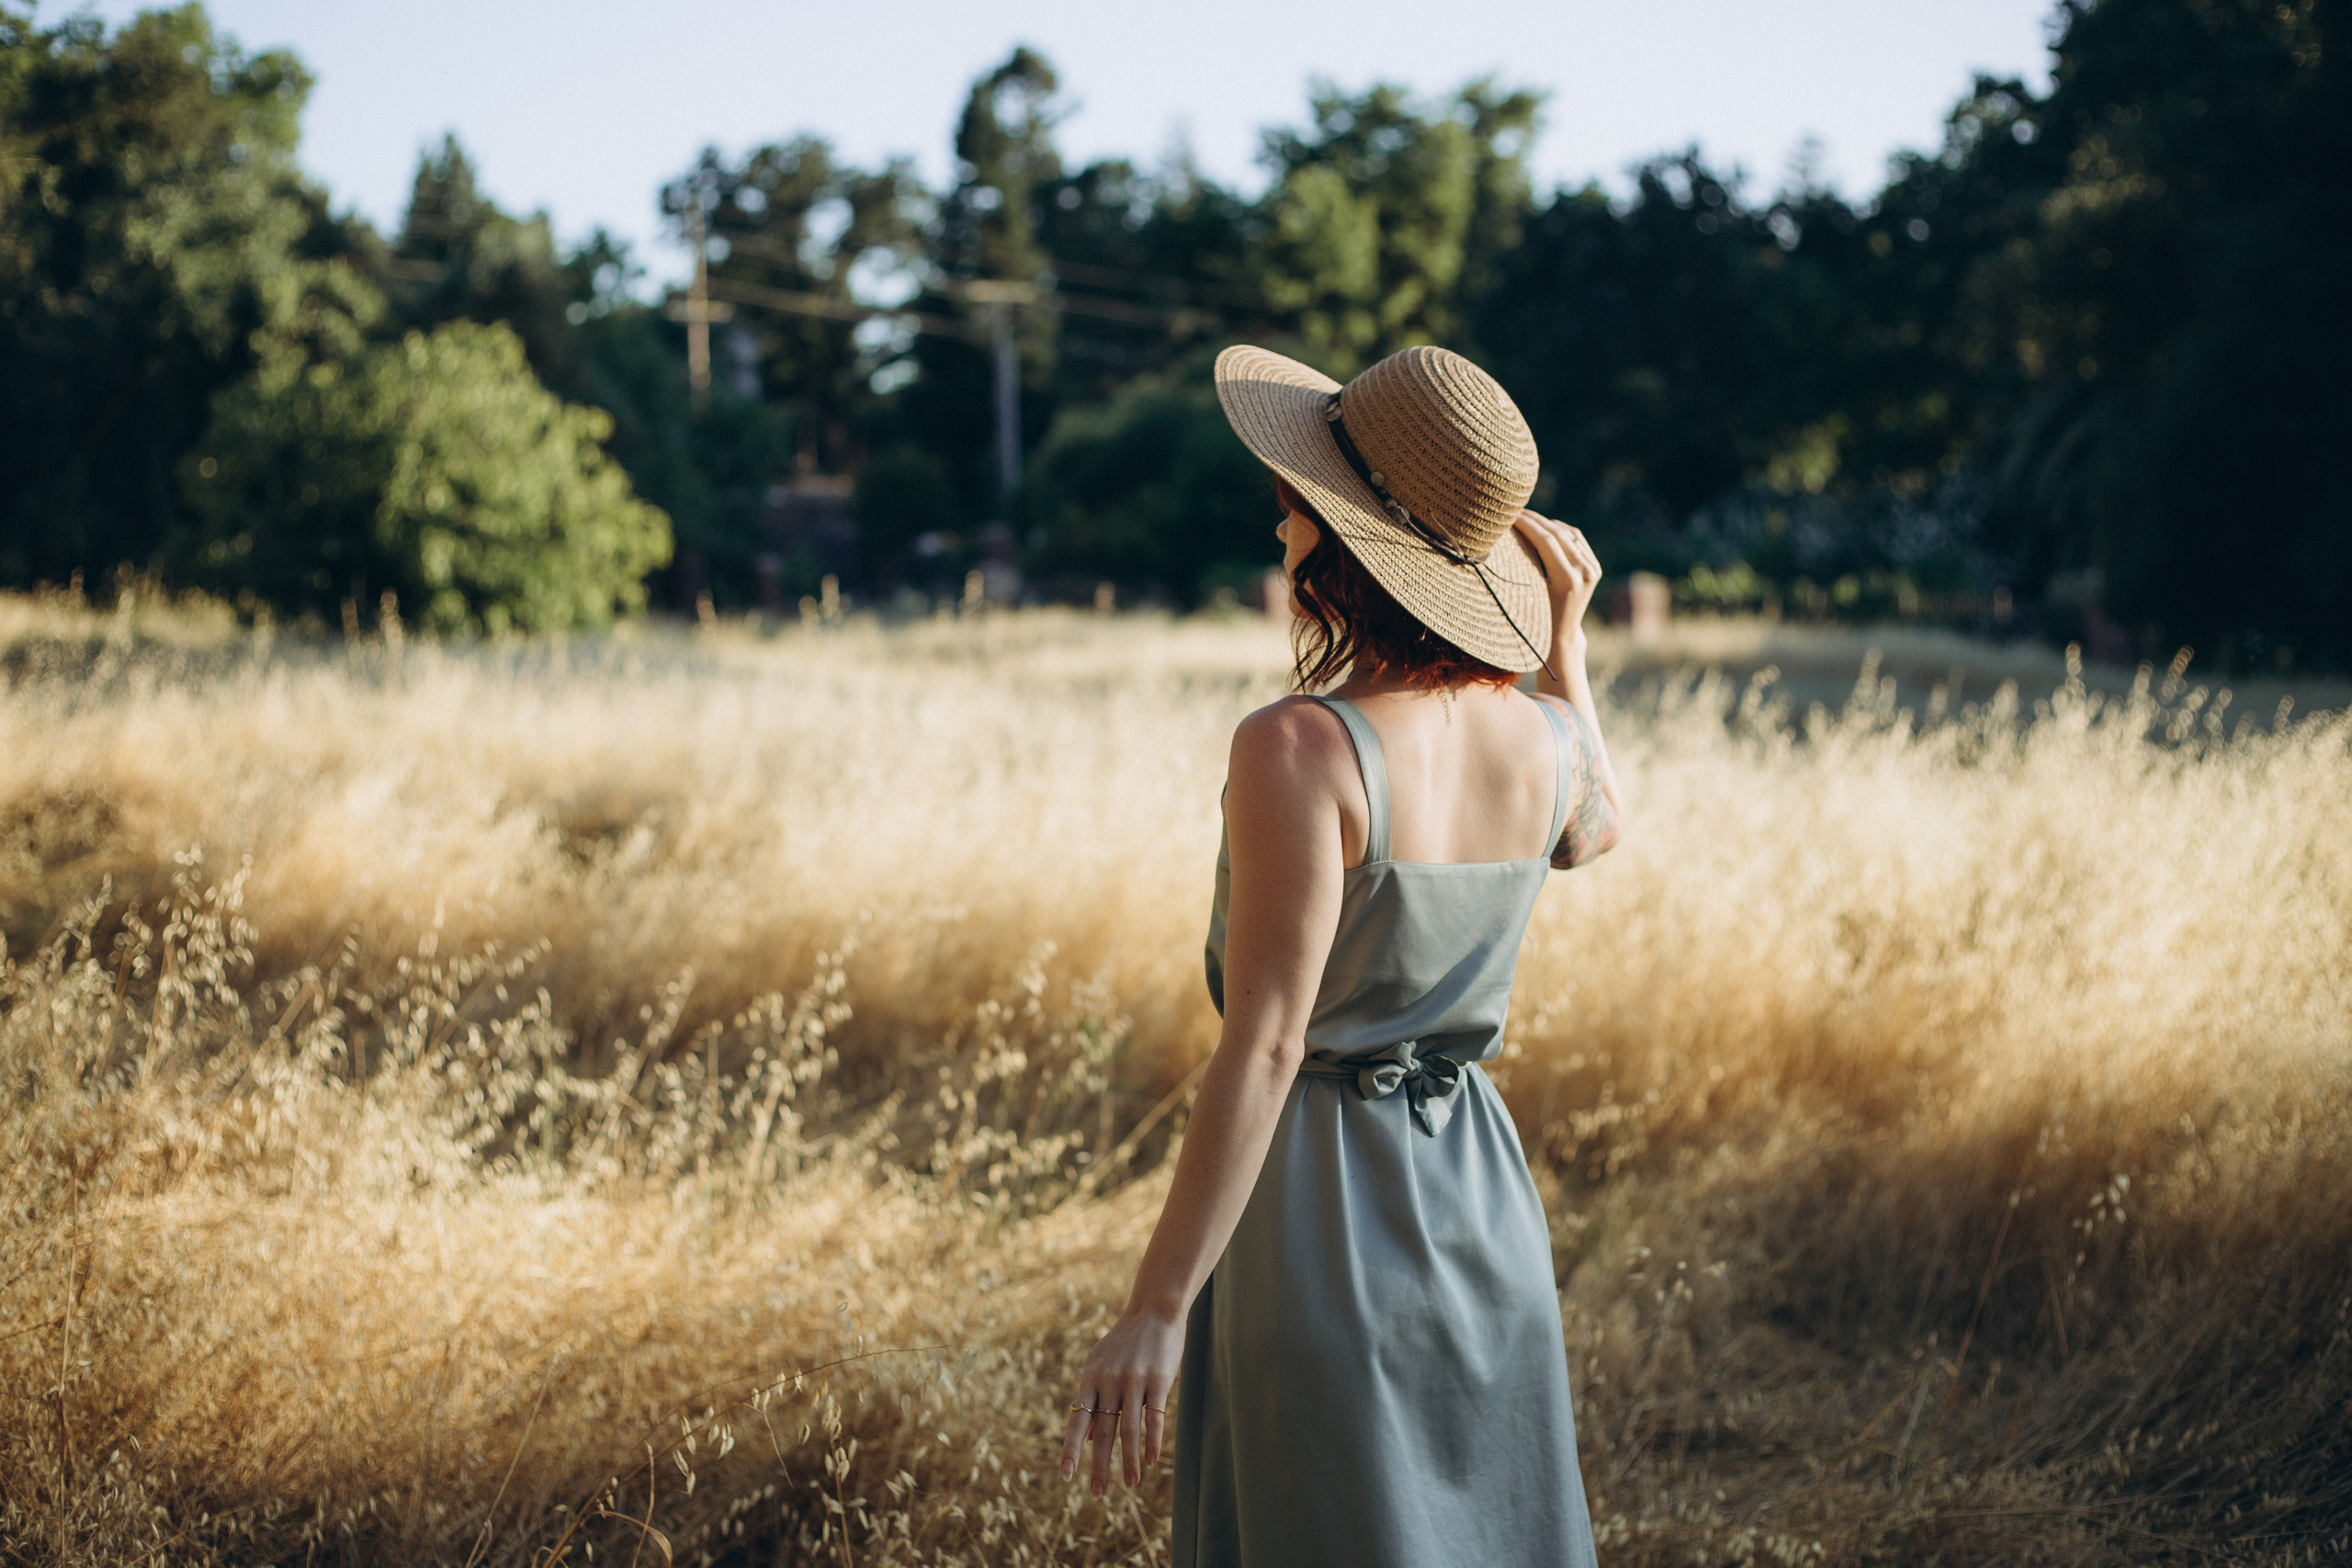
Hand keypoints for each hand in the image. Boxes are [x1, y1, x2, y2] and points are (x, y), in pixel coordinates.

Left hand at [1059, 1307, 1183, 1493]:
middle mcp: (1108, 1381)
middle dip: (1100, 1465)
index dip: (1071, 1448)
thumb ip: (1091, 1400)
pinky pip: (1154, 1417)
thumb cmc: (1125, 1342)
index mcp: (1090, 1378)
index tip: (1066, 1474)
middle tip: (1097, 1492)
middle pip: (1102, 1430)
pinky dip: (1152, 1441)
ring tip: (1131, 1485)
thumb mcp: (1099, 1365)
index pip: (1077, 1419)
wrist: (1154, 1310)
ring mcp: (1134, 1380)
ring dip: (1130, 1460)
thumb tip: (1085, 1439)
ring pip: (1129, 1428)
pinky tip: (1152, 1461)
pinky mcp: (1158, 1380)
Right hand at [1512, 510, 1602, 645]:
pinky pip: (1577, 540)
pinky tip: (1545, 527)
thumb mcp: (1527, 590)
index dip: (1527, 524)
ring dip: (1546, 523)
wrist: (1561, 635)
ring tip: (1526, 518)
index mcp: (1567, 580)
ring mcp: (1593, 569)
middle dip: (1535, 520)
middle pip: (1557, 533)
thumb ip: (1524, 562)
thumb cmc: (1535, 617)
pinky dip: (1560, 531)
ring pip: (1568, 533)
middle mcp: (1584, 572)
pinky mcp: (1595, 568)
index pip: (1546, 540)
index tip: (1510, 516)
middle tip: (1515, 511)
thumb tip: (1507, 533)